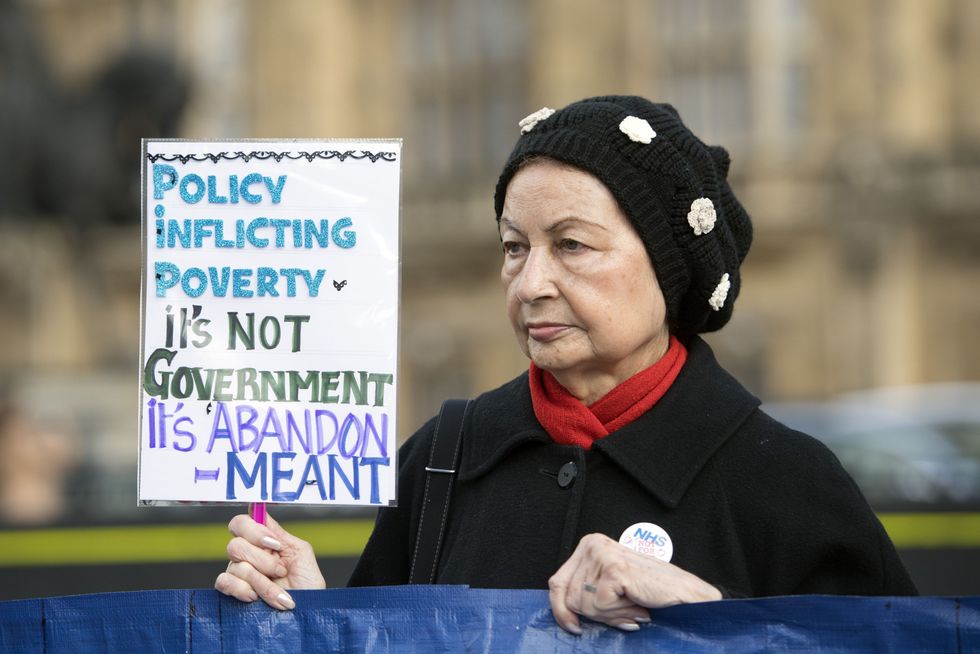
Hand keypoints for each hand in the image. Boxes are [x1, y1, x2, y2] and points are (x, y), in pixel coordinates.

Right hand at [214, 512, 325, 609]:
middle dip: (263, 560)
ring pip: (236, 566)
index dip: (254, 529)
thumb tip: (259, 510)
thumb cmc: (308, 584)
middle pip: (236, 544)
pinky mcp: (233, 591)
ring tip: (279, 591)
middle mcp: (248, 555)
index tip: (274, 543)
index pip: (243, 523)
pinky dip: (242, 589)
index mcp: (264, 541)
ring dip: (263, 581)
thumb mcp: (300, 552)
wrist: (306, 610)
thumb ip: (279, 533)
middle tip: (280, 570)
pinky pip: (224, 582)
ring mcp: (239, 573)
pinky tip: (256, 597)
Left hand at [548, 533, 721, 633]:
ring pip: (584, 606)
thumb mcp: (609, 588)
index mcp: (589, 545)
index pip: (557, 582)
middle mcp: (593, 545)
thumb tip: (562, 612)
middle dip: (596, 615)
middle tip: (623, 610)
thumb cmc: (652, 592)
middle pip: (569, 598)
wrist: (687, 596)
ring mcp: (602, 555)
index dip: (561, 610)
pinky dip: (620, 614)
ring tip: (633, 605)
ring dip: (612, 615)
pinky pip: (600, 607)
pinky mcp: (614, 570)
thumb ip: (585, 591)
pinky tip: (638, 605)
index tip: (573, 626)